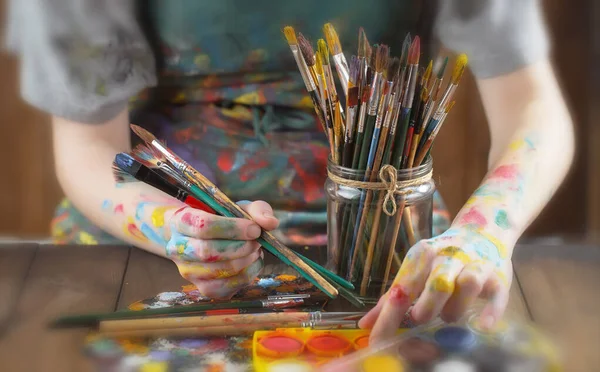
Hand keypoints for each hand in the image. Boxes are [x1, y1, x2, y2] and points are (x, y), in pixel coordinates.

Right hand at [165, 200, 278, 298]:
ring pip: (220, 271)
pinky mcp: (204, 289)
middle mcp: (178, 248)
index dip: (232, 228)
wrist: (206, 239)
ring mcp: (189, 272)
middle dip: (240, 247)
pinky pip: (228, 287)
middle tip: (257, 240)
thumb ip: (256, 210)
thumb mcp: (237, 207)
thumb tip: (270, 223)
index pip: (202, 226)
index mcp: (181, 221)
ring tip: (255, 250)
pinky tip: (252, 262)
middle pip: (208, 252)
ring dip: (246, 260)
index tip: (254, 228)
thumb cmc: (223, 219)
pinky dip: (248, 275)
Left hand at [359, 227, 511, 342]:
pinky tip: (482, 325)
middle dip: (426, 308)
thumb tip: (364, 324)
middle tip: (420, 318)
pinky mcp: (498, 276)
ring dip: (455, 309)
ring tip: (449, 316)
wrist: (482, 232)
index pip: (402, 288)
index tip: (377, 340)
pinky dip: (490, 311)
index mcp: (421, 255)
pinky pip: (496, 295)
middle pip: (437, 284)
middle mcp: (448, 256)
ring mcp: (475, 264)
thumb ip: (391, 299)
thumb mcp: (414, 271)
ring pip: (467, 286)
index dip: (388, 317)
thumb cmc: (441, 259)